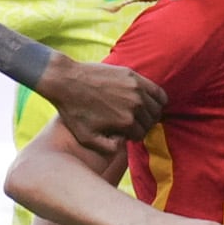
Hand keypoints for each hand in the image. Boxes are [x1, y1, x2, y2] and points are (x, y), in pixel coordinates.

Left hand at [44, 56, 163, 151]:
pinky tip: (149, 101)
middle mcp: (135, 105)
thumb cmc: (74, 110)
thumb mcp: (86, 138)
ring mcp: (136, 89)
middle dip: (142, 125)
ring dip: (150, 113)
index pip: (141, 134)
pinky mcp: (133, 76)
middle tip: (130, 123)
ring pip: (157, 107)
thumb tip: (124, 145)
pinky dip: (158, 99)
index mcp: (126, 122)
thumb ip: (107, 148)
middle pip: (150, 121)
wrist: (66, 80)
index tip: (123, 132)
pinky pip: (157, 91)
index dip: (132, 136)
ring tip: (138, 113)